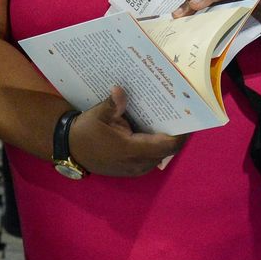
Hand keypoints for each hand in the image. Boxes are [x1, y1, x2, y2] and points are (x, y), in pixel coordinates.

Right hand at [69, 87, 184, 175]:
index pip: (167, 145)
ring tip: (170, 119)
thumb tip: (120, 90)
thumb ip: (113, 105)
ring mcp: (135, 169)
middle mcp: (137, 163)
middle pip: (168, 150)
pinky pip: (152, 158)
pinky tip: (155, 129)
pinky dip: (156, 145)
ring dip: (166, 139)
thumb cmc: (86, 131)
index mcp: (131, 150)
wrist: (70, 148)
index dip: (182, 134)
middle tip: (180, 113)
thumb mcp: (98, 115)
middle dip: (175, 133)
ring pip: (161, 155)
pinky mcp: (132, 170)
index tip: (189, 117)